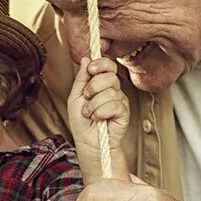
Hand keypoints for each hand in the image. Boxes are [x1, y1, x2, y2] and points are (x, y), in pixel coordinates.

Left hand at [68, 56, 129, 173]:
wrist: (88, 142)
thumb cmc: (81, 121)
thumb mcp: (75, 96)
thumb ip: (81, 78)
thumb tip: (85, 58)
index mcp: (101, 83)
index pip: (108, 65)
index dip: (100, 64)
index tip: (90, 69)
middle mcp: (112, 89)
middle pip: (109, 76)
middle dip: (93, 87)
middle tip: (86, 98)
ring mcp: (120, 100)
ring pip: (110, 91)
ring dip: (94, 104)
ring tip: (89, 113)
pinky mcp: (124, 112)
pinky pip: (114, 105)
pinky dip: (101, 112)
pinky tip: (97, 118)